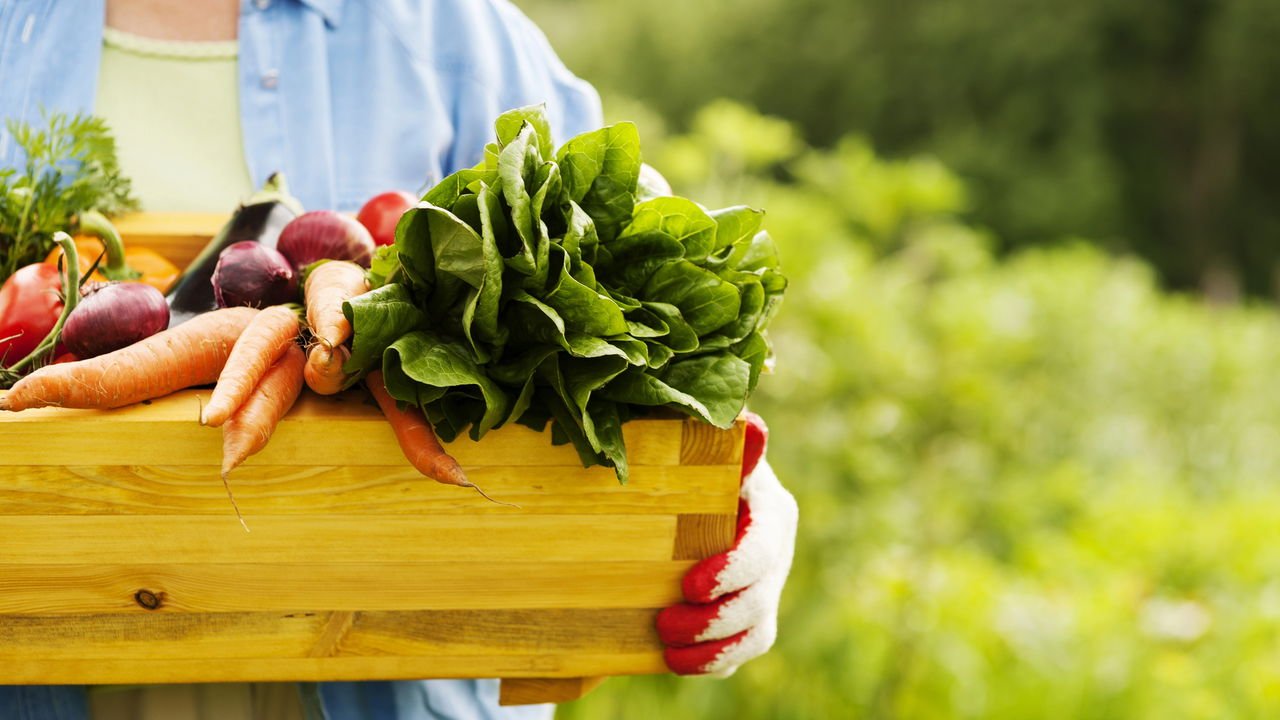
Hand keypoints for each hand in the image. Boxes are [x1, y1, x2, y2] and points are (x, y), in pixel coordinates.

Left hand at [656, 412, 797, 675]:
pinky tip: (678, 661)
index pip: (761, 546)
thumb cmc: (688, 466)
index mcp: (768, 507)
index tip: (690, 586)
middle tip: (665, 622)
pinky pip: (746, 649)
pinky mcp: (754, 616)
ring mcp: (767, 585)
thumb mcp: (701, 451)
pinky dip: (714, 661)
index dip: (731, 571)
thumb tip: (752, 424)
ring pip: (757, 629)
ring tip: (668, 648)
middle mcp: (776, 549)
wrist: (682, 497)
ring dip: (713, 645)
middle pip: (760, 595)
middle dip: (714, 617)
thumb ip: (722, 444)